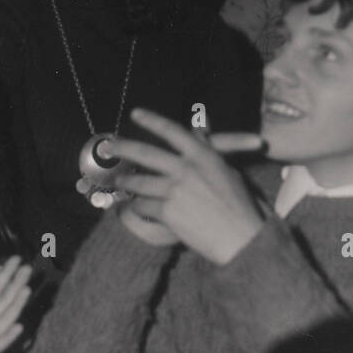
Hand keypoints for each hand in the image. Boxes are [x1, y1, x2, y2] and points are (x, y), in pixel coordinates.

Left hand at [106, 110, 266, 264]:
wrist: (242, 239)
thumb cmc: (241, 206)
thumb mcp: (227, 172)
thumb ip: (208, 153)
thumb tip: (199, 133)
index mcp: (203, 154)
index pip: (172, 130)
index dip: (152, 120)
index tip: (136, 113)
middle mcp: (186, 168)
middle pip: (146, 153)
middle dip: (124, 148)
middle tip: (110, 146)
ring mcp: (175, 189)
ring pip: (140, 182)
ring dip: (127, 182)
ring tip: (120, 182)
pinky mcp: (168, 211)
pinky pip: (144, 206)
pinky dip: (139, 208)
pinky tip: (136, 208)